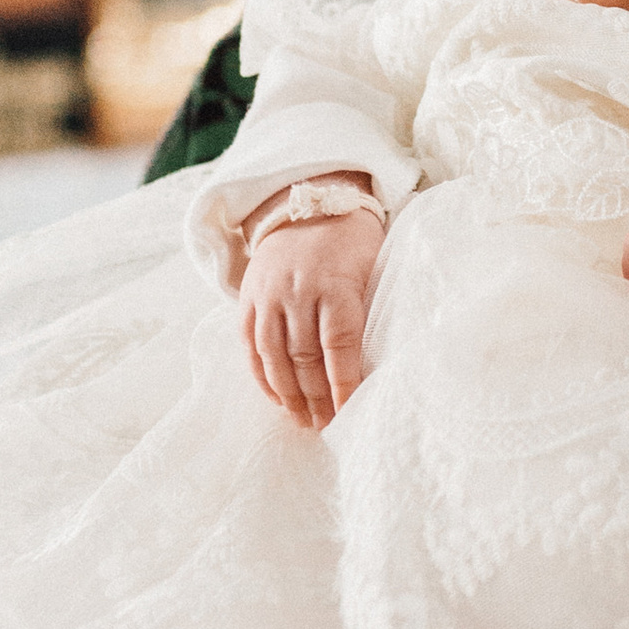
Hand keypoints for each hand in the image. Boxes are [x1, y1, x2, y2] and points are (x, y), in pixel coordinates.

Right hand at [240, 186, 383, 427]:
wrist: (308, 202)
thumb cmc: (352, 242)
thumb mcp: (372, 267)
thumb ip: (369, 311)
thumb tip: (380, 364)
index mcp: (336, 284)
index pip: (340, 346)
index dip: (343, 384)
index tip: (348, 413)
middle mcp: (298, 291)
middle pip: (305, 357)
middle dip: (316, 398)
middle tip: (326, 426)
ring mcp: (269, 295)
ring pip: (274, 357)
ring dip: (288, 395)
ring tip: (302, 420)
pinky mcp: (249, 298)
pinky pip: (251, 346)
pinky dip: (262, 376)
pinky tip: (277, 398)